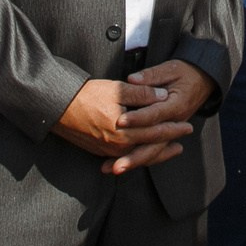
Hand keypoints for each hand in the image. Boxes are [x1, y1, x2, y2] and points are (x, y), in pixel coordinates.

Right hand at [53, 76, 194, 173]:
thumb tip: (163, 96)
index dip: (173, 129)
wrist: (58, 107)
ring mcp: (108, 150)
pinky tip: (142, 152)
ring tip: (170, 149)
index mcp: (125, 131)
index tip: (187, 126)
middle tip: (184, 139)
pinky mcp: (100, 150)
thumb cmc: (87, 95)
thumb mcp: (117, 89)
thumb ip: (142, 93)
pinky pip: (125, 156)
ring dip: (156, 152)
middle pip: (150, 147)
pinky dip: (138, 154)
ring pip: (138, 154)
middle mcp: (118, 146)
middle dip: (168, 142)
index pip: (156, 132)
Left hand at [113, 60, 215, 175]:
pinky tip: (121, 164)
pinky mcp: (166, 135)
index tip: (120, 121)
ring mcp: (171, 132)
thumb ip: (151, 75)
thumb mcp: (171, 68)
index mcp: (176, 105)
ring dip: (133, 162)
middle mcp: (174, 123)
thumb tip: (132, 79)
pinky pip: (153, 151)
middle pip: (154, 144)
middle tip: (116, 164)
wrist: (203, 81)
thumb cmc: (186, 73)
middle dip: (134, 155)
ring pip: (152, 152)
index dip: (137, 118)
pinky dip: (138, 159)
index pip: (154, 114)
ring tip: (114, 169)